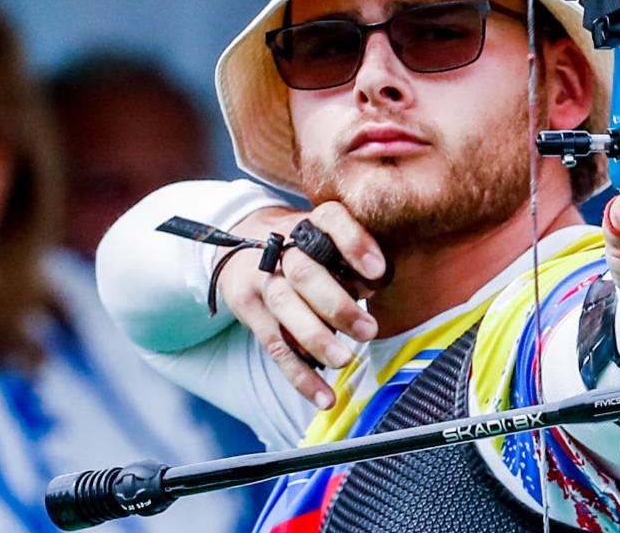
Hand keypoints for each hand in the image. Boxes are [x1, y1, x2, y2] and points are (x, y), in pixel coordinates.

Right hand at [216, 202, 387, 408]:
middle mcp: (281, 248)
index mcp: (309, 223)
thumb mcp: (328, 235)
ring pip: (286, 310)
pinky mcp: (250, 311)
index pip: (331, 221)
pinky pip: (276, 346)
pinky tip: (324, 397)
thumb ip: (353, 256)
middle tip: (369, 330)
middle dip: (337, 305)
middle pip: (305, 274)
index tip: (379, 272)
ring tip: (345, 360)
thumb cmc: (306, 243)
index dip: (355, 244)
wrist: (241, 238)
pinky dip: (301, 376)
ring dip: (316, 339)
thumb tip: (376, 284)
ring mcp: (261, 280)